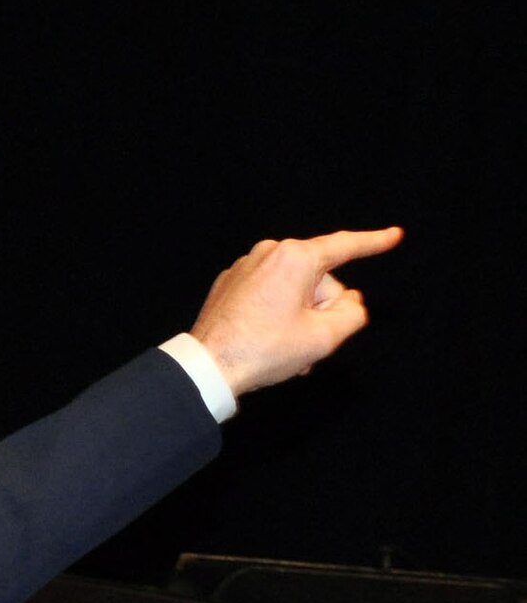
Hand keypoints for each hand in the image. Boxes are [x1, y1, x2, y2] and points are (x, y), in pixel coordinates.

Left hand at [189, 226, 403, 394]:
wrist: (207, 366)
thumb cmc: (265, 350)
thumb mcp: (323, 338)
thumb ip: (352, 314)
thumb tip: (351, 302)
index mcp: (295, 257)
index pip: (344, 246)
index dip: (374, 243)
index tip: (395, 236)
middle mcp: (269, 252)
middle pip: (318, 280)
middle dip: (321, 311)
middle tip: (307, 344)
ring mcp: (245, 266)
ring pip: (293, 290)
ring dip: (299, 319)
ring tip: (287, 350)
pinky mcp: (229, 283)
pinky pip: (268, 294)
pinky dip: (276, 315)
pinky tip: (268, 342)